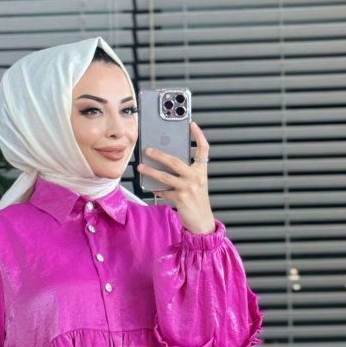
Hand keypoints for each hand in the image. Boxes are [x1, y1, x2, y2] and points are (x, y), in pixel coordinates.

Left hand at [138, 119, 215, 234]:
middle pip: (175, 161)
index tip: (192, 124)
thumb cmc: (197, 201)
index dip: (199, 136)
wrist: (202, 221)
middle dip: (159, 154)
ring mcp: (188, 188)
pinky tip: (152, 188)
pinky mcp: (181, 198)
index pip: (204, 149)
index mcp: (201, 171)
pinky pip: (164, 191)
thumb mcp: (195, 183)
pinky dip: (157, 190)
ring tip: (141, 167)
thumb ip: (185, 173)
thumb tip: (165, 164)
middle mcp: (196, 178)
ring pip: (165, 176)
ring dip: (151, 171)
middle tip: (148, 150)